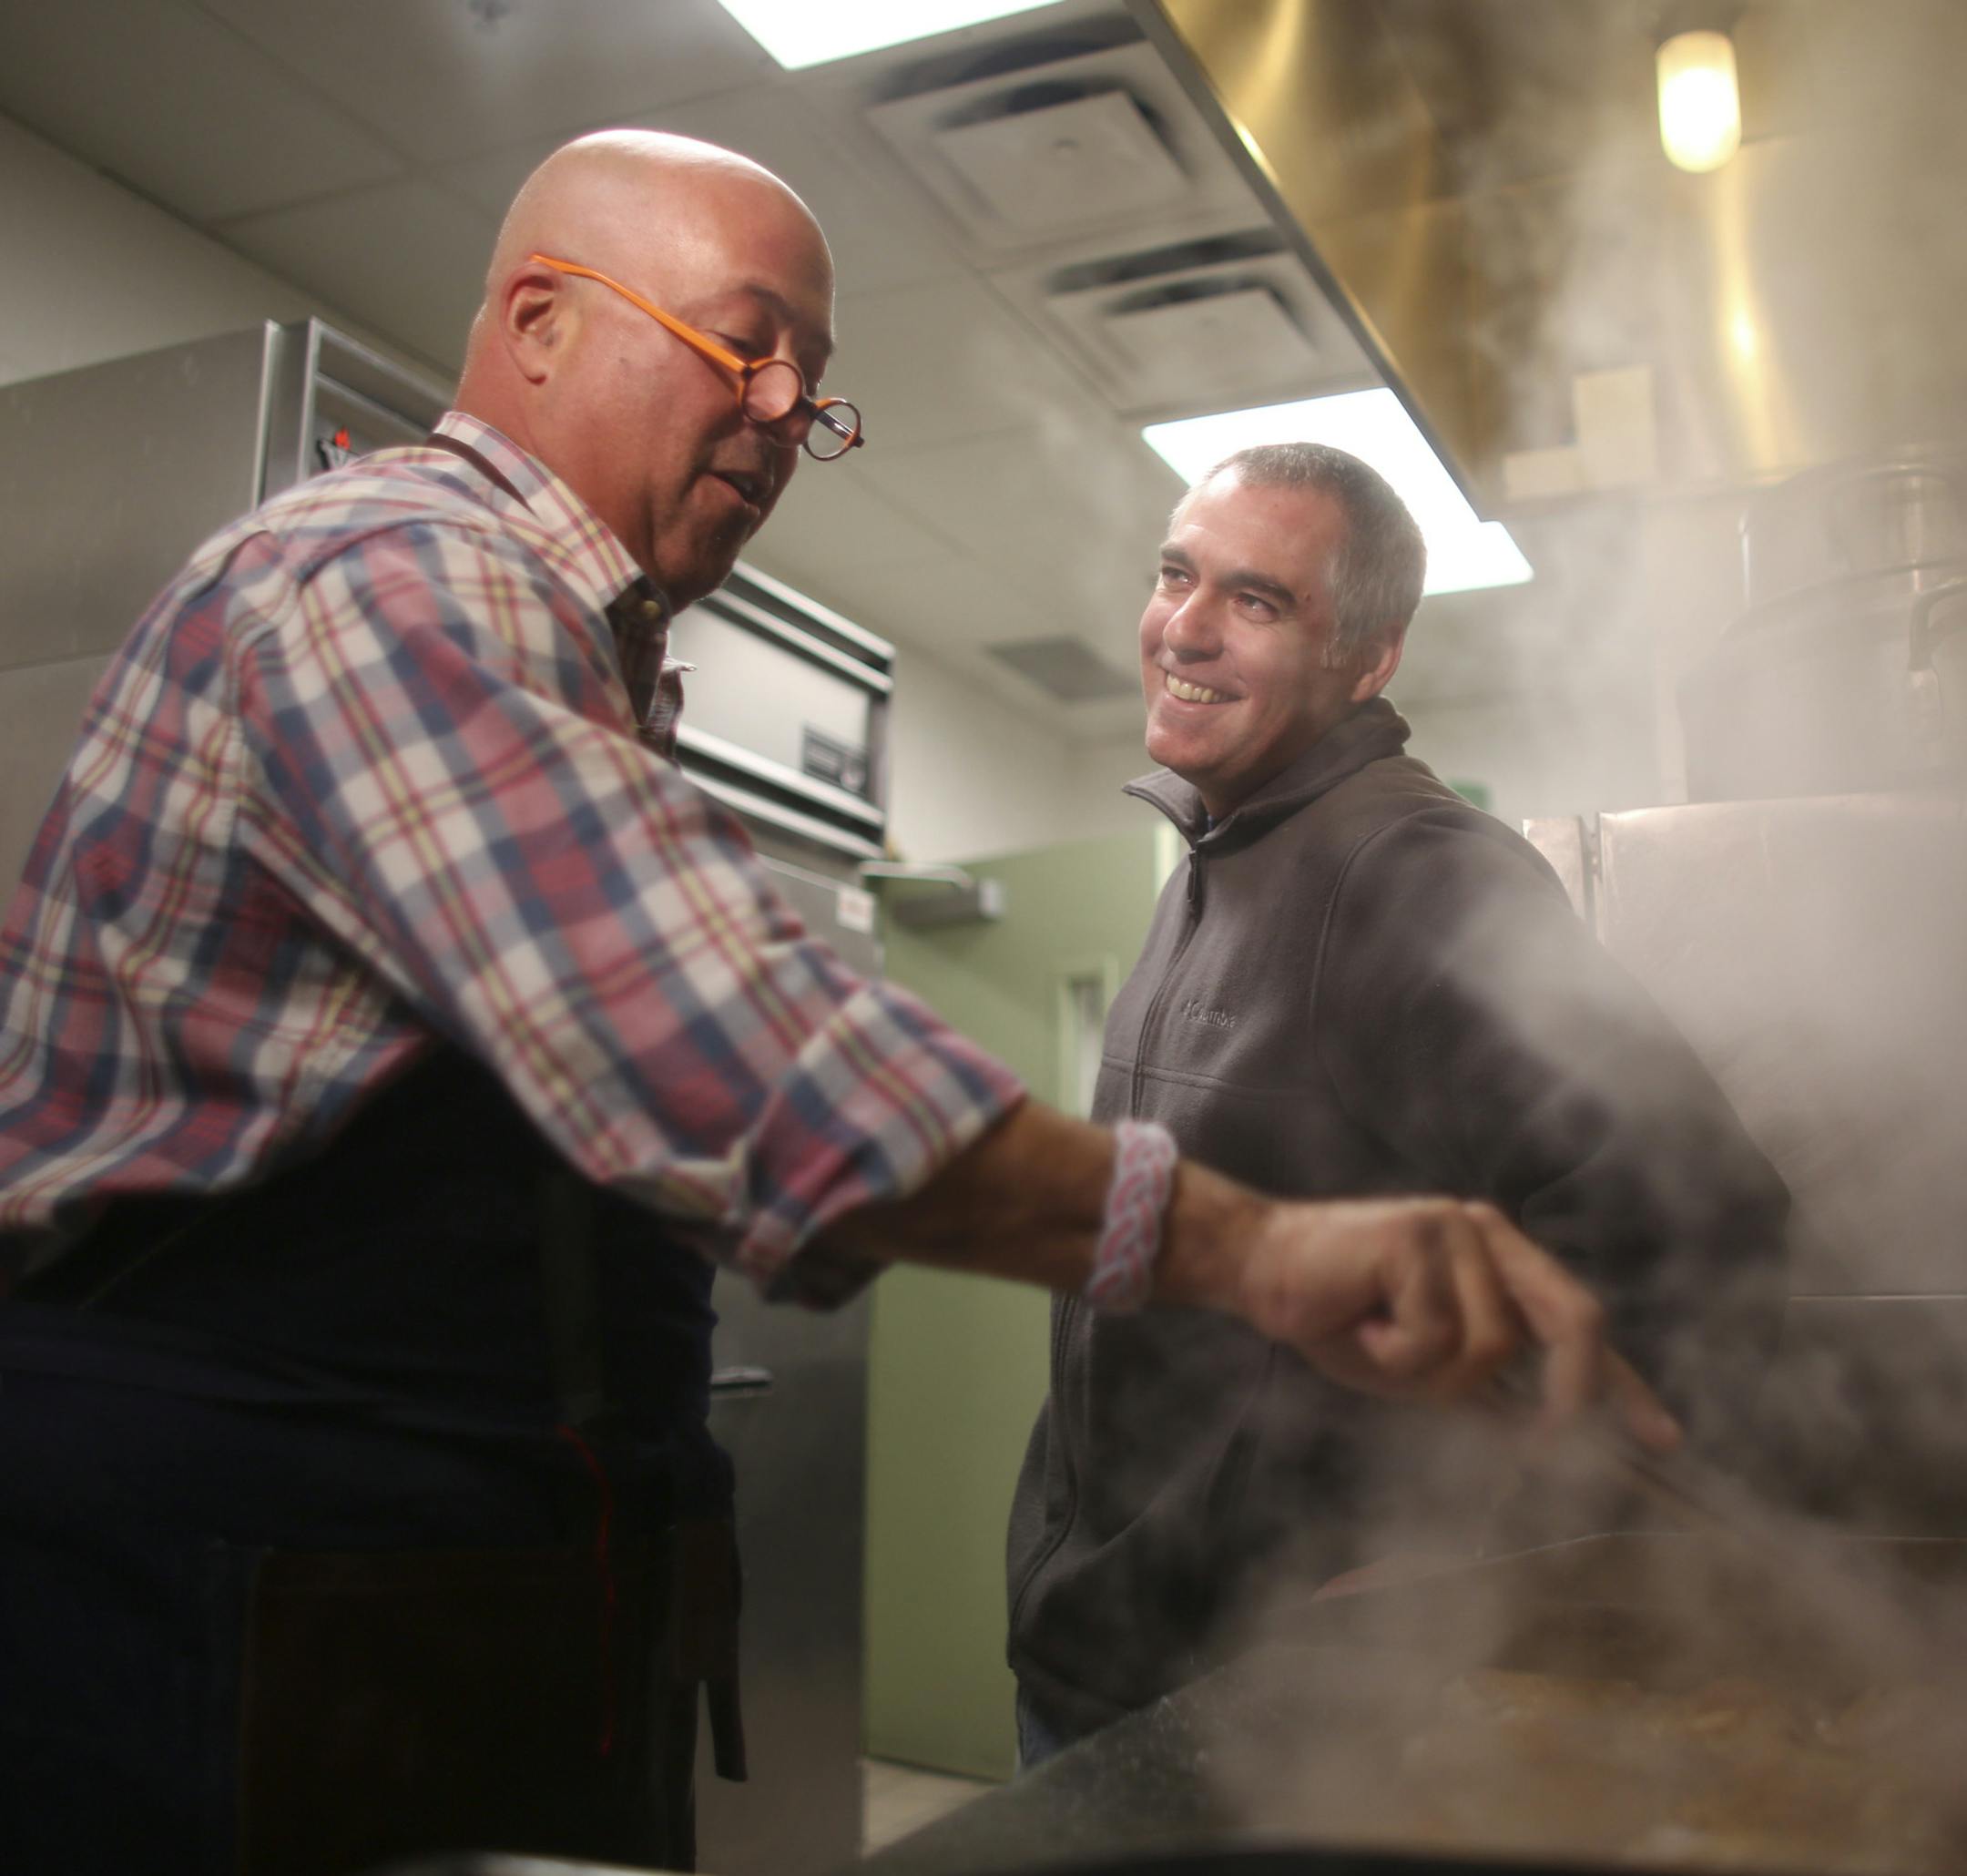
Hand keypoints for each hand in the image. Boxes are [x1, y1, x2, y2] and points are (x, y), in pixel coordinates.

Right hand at [1235, 1196, 1680, 1452]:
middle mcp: (1490, 1236)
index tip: (1661, 1440)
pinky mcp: (1417, 1237)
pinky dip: (1393, 1354)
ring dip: (1431, 1375)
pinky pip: (1433, 1336)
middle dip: (1571, 1392)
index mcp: (1501, 1262)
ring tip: (1377, 1344)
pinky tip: (1358, 1323)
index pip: (1579, 1323)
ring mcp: (1457, 1231)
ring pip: (1491, 1346)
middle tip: (1541, 1442)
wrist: (1261, 1268)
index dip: (1622, 1386)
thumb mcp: (1426, 1368)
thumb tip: (1544, 1442)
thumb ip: (1487, 1390)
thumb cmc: (1341, 1316)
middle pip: (1574, 1317)